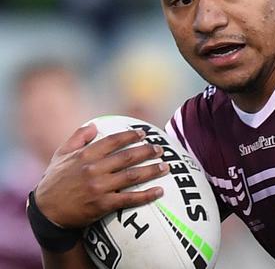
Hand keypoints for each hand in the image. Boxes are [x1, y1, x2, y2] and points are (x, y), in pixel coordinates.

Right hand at [34, 124, 169, 227]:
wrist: (45, 212)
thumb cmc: (54, 181)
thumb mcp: (61, 155)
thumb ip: (77, 138)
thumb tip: (93, 125)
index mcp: (85, 155)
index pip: (113, 141)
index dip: (130, 136)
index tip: (143, 134)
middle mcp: (94, 169)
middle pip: (127, 157)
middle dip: (147, 151)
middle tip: (160, 149)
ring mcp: (99, 187)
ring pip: (132, 176)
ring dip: (151, 171)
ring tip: (165, 167)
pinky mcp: (102, 205)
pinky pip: (129, 199)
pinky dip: (146, 195)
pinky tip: (159, 191)